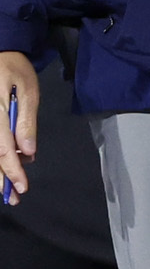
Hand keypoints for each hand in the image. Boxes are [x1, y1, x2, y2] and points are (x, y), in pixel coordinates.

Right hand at [0, 52, 38, 203]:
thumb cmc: (15, 70)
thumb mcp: (28, 91)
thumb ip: (26, 122)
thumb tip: (27, 153)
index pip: (2, 149)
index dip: (12, 171)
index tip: (22, 187)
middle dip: (1, 179)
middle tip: (13, 198)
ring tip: (5, 189)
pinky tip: (2, 167)